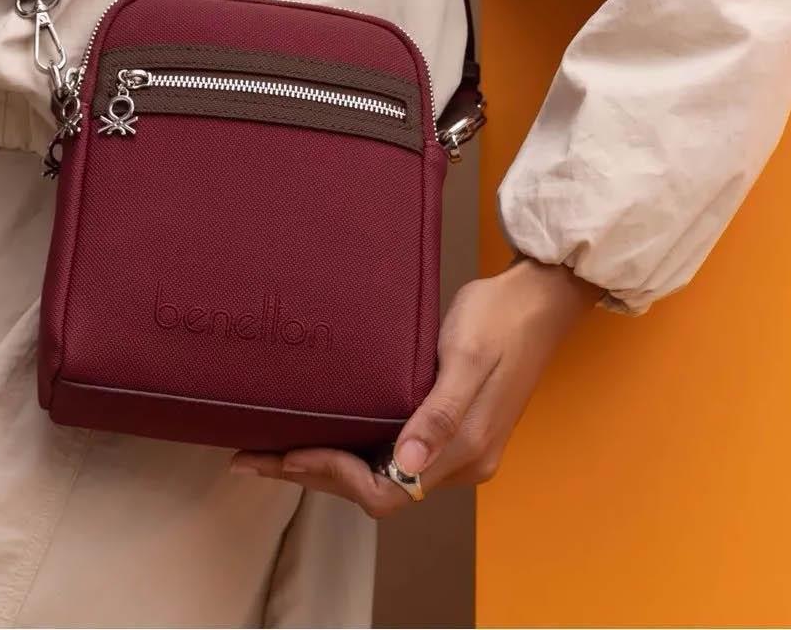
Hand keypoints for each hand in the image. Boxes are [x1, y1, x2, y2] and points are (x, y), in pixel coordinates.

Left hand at [229, 255, 602, 519]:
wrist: (536, 298)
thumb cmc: (499, 317)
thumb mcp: (465, 356)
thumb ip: (439, 413)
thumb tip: (408, 466)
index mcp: (466, 449)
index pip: (389, 490)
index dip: (335, 477)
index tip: (292, 453)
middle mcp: (461, 462)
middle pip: (379, 491)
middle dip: (315, 477)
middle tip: (254, 459)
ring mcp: (457, 450)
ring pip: (382, 477)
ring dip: (328, 468)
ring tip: (272, 452)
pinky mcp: (451, 431)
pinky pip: (392, 457)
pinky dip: (351, 453)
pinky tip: (321, 435)